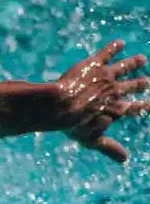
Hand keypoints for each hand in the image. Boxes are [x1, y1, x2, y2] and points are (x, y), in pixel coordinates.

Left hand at [54, 40, 148, 163]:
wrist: (61, 104)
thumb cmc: (74, 125)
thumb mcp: (91, 140)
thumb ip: (108, 148)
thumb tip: (125, 160)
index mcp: (115, 108)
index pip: (132, 108)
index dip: (142, 106)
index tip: (149, 104)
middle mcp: (115, 91)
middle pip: (132, 86)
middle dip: (141, 84)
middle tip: (148, 81)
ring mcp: (106, 76)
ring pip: (124, 67)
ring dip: (133, 63)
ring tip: (141, 59)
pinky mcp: (95, 64)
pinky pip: (107, 53)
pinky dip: (114, 47)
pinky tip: (120, 42)